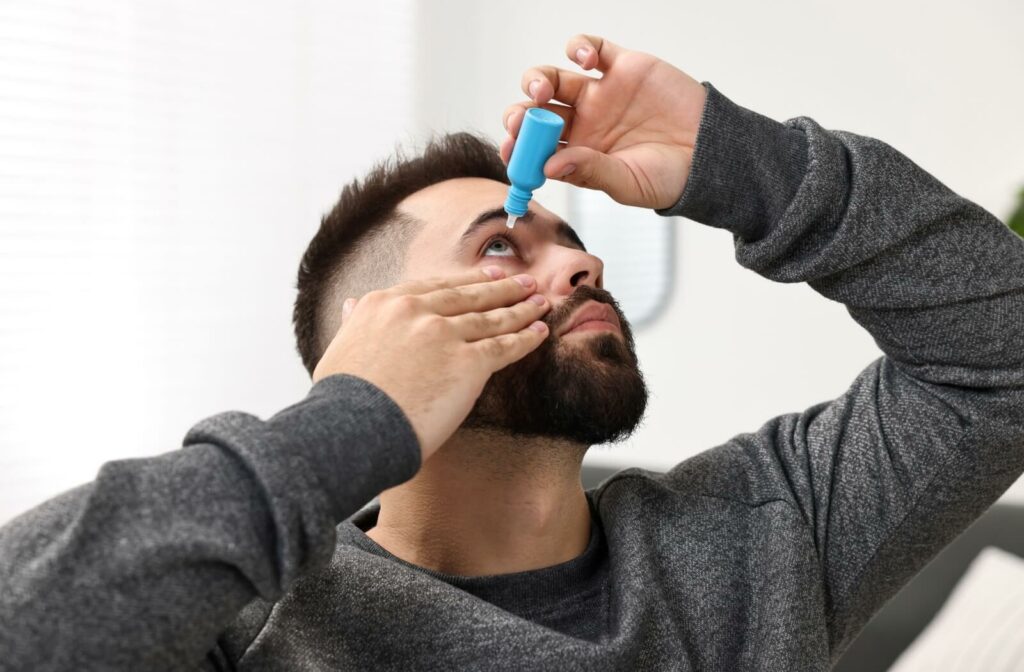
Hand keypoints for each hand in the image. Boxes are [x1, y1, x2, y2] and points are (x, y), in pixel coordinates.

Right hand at [312, 267, 549, 461]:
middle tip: (523, 282)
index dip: (466, 282)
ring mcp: (443, 334)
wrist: (350, 428)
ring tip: (540, 303)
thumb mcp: (339, 348)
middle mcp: (415, 311)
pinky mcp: (468, 362)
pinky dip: (526, 338)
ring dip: (521, 309)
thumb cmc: (340, 401)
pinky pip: (504, 346)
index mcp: (383, 303)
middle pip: (469, 295)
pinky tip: (540, 332)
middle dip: (501, 287)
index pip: (435, 287)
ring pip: (492, 317)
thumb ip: (353, 323)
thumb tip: (350, 305)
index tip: (485, 277)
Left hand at [501, 34, 706, 209]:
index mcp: (578, 155)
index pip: (535, 149)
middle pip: (536, 112)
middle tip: (522, 119)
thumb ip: (590, 172)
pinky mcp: (621, 67)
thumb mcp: (629, 183)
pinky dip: (578, 46)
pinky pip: (591, 49)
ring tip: (542, 89)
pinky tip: (581, 57)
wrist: (712, 152)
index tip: (510, 147)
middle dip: (521, 113)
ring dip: (537, 80)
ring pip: (553, 80)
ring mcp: (600, 94)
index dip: (518, 146)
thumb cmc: (670, 177)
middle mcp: (582, 124)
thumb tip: (550, 167)